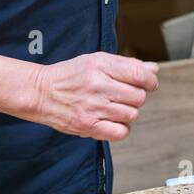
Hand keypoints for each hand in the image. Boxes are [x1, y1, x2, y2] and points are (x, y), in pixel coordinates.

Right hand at [24, 53, 158, 141]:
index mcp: (100, 65)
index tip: (149, 84)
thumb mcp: (96, 60)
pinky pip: (120, 132)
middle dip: (136, 97)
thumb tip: (153, 70)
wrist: (40, 92)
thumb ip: (126, 64)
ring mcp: (93, 108)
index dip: (150, 81)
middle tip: (123, 96)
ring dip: (128, 113)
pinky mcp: (87, 126)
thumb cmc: (70, 75)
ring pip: (132, 115)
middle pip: (139, 97)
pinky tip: (113, 121)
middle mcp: (97, 86)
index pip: (139, 75)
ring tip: (114, 108)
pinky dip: (121, 129)